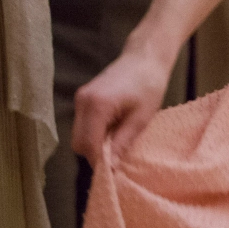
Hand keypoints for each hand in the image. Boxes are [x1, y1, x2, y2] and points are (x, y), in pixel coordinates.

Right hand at [73, 47, 172, 162]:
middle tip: (117, 155)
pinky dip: (94, 131)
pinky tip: (113, 127)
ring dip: (94, 143)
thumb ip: (123, 142)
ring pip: (78, 134)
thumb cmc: (149, 84)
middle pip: (78, 142)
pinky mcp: (83, 97)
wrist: (145, 57)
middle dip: (95, 153)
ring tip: (118, 139)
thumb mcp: (141, 118)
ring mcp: (80, 98)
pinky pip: (82, 123)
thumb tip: (111, 167)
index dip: (99, 161)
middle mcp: (83, 102)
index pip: (88, 145)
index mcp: (97, 106)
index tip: (112, 171)